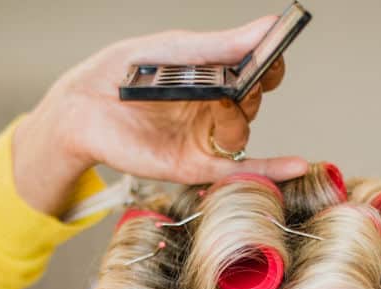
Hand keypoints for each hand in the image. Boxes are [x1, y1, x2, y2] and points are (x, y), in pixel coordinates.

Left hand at [13, 16, 308, 215]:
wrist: (84, 105)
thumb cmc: (125, 72)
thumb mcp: (177, 50)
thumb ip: (223, 45)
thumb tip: (268, 26)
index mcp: (214, 75)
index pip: (258, 70)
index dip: (269, 62)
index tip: (273, 52)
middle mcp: (215, 107)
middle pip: (253, 100)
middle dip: (251, 88)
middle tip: (244, 78)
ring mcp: (206, 137)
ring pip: (242, 130)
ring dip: (239, 116)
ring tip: (221, 102)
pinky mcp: (195, 165)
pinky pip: (240, 170)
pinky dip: (271, 169)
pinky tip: (296, 165)